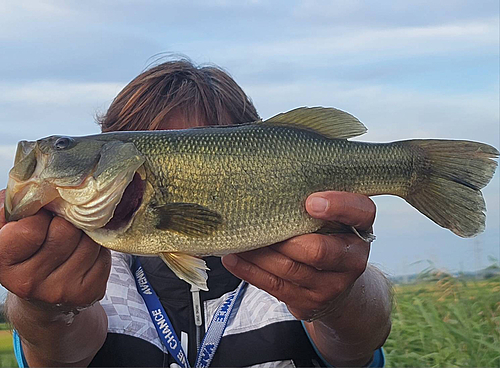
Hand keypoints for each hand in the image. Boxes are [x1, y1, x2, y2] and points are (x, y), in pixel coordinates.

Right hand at [0, 189, 110, 310]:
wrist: (44, 297)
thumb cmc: (26, 250)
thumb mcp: (8, 227)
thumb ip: (16, 206)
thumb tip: (37, 184)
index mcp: (3, 262)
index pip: (31, 229)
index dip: (40, 215)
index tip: (41, 216)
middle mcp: (29, 282)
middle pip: (66, 231)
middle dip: (66, 221)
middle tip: (60, 224)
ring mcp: (60, 291)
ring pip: (89, 241)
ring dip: (85, 234)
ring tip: (73, 239)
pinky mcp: (88, 294)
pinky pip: (104, 255)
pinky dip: (98, 249)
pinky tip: (84, 253)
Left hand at [222, 191, 374, 320]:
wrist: (338, 286)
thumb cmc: (327, 237)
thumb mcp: (332, 217)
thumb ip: (313, 200)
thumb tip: (269, 180)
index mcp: (361, 226)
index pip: (360, 211)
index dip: (337, 206)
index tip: (310, 202)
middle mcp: (353, 258)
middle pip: (317, 250)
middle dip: (283, 238)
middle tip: (255, 222)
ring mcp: (333, 285)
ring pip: (290, 268)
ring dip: (258, 253)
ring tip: (236, 237)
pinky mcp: (311, 301)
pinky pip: (275, 286)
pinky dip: (250, 271)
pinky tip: (233, 258)